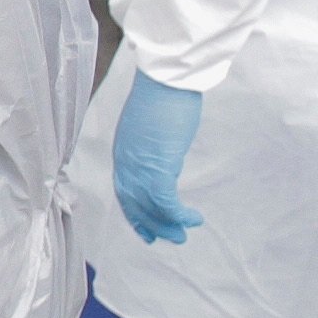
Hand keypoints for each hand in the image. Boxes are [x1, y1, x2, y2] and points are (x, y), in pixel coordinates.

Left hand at [112, 76, 202, 246]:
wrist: (166, 80)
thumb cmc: (163, 93)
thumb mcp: (151, 124)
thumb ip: (152, 143)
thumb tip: (165, 154)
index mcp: (123, 150)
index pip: (124, 190)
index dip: (135, 212)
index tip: (146, 228)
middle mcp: (126, 162)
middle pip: (133, 203)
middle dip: (151, 224)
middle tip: (171, 237)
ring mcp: (139, 165)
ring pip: (148, 207)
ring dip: (166, 224)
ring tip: (183, 235)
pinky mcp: (158, 167)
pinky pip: (165, 202)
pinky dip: (179, 214)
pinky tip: (193, 218)